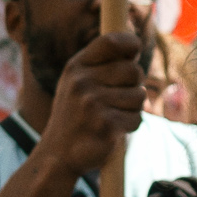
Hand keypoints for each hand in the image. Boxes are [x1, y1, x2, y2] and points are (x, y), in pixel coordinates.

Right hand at [35, 31, 147, 177]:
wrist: (58, 154)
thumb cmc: (74, 115)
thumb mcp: (77, 82)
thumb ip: (101, 63)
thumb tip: (135, 43)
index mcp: (75, 67)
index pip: (110, 42)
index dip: (130, 43)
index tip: (135, 51)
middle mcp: (82, 82)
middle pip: (133, 71)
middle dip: (134, 84)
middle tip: (119, 97)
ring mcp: (92, 104)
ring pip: (139, 95)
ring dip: (132, 108)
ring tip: (113, 115)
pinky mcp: (105, 125)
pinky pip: (136, 118)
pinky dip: (130, 125)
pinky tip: (113, 130)